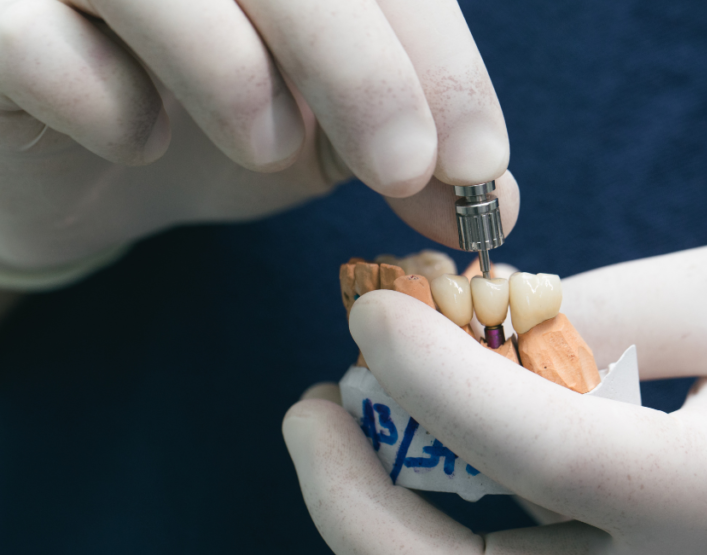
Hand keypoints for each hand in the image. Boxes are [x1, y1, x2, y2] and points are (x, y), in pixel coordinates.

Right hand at [0, 0, 514, 276]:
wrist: (86, 160)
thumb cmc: (216, 128)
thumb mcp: (331, 141)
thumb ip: (409, 154)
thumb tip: (492, 201)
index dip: (438, 60)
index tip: (478, 164)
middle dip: (360, 66)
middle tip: (405, 168)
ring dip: (231, 67)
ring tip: (270, 146)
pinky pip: (31, 33)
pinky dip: (96, 86)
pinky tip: (137, 134)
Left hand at [283, 227, 706, 554]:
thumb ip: (606, 311)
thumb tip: (479, 327)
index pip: (543, 453)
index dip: (437, 377)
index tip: (373, 307)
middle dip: (357, 510)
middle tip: (308, 406)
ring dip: (387, 522)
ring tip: (344, 420)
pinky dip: (445, 522)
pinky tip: (428, 446)